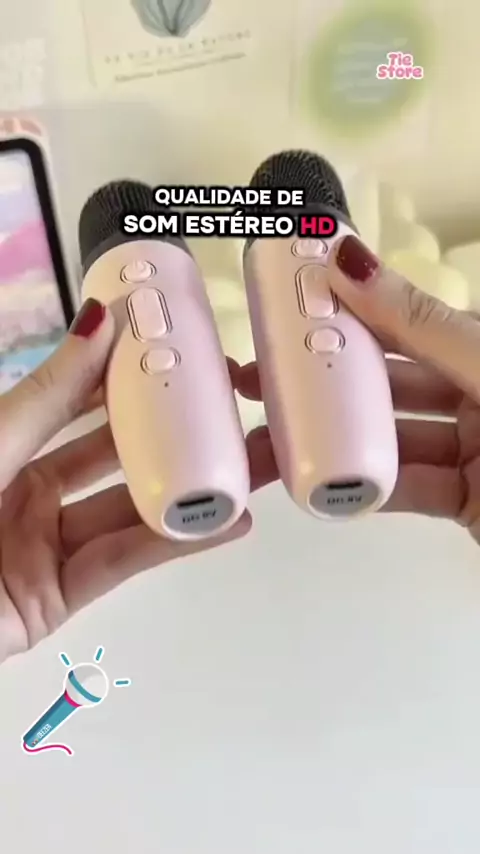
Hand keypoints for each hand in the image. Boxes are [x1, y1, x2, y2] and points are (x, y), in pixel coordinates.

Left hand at [0, 299, 253, 663]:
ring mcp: (44, 550)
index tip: (186, 357)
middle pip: (118, 461)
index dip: (133, 382)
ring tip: (253, 465)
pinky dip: (176, 544)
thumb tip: (99, 321)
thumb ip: (49, 395)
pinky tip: (224, 523)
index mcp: (6, 448)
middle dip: (179, 437)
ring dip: (194, 491)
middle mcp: (28, 494)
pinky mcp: (56, 601)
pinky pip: (124, 564)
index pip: (83, 408)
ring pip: (131, 513)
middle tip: (235, 412)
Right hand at [234, 234, 479, 543]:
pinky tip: (326, 482)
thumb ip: (424, 325)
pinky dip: (366, 488)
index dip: (347, 313)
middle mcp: (478, 393)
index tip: (288, 312)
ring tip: (277, 438)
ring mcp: (473, 450)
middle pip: (388, 383)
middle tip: (263, 380)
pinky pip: (407, 488)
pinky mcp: (468, 501)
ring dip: (336, 440)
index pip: (404, 323)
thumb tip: (353, 262)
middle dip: (325, 382)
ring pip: (391, 438)